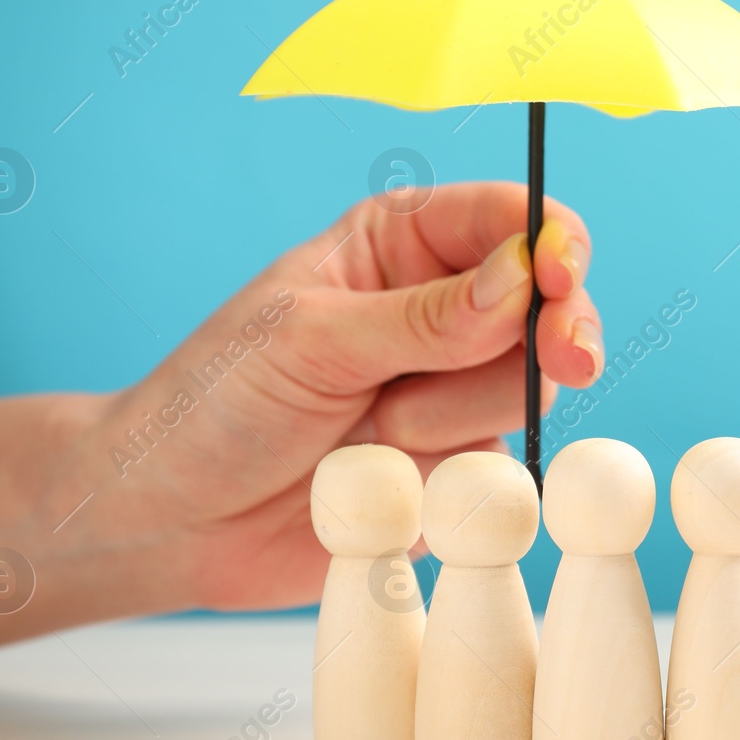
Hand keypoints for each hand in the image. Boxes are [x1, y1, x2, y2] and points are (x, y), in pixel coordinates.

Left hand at [69, 181, 602, 612]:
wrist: (175, 521)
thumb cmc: (217, 404)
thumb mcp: (310, 339)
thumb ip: (424, 316)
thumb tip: (522, 279)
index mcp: (400, 244)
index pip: (507, 219)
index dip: (551, 242)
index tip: (561, 276)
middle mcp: (441, 311)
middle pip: (546, 305)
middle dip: (551, 333)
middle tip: (564, 359)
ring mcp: (453, 393)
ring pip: (527, 390)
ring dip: (457, 414)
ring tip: (375, 430)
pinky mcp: (455, 469)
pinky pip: (502, 468)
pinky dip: (456, 480)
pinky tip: (389, 484)